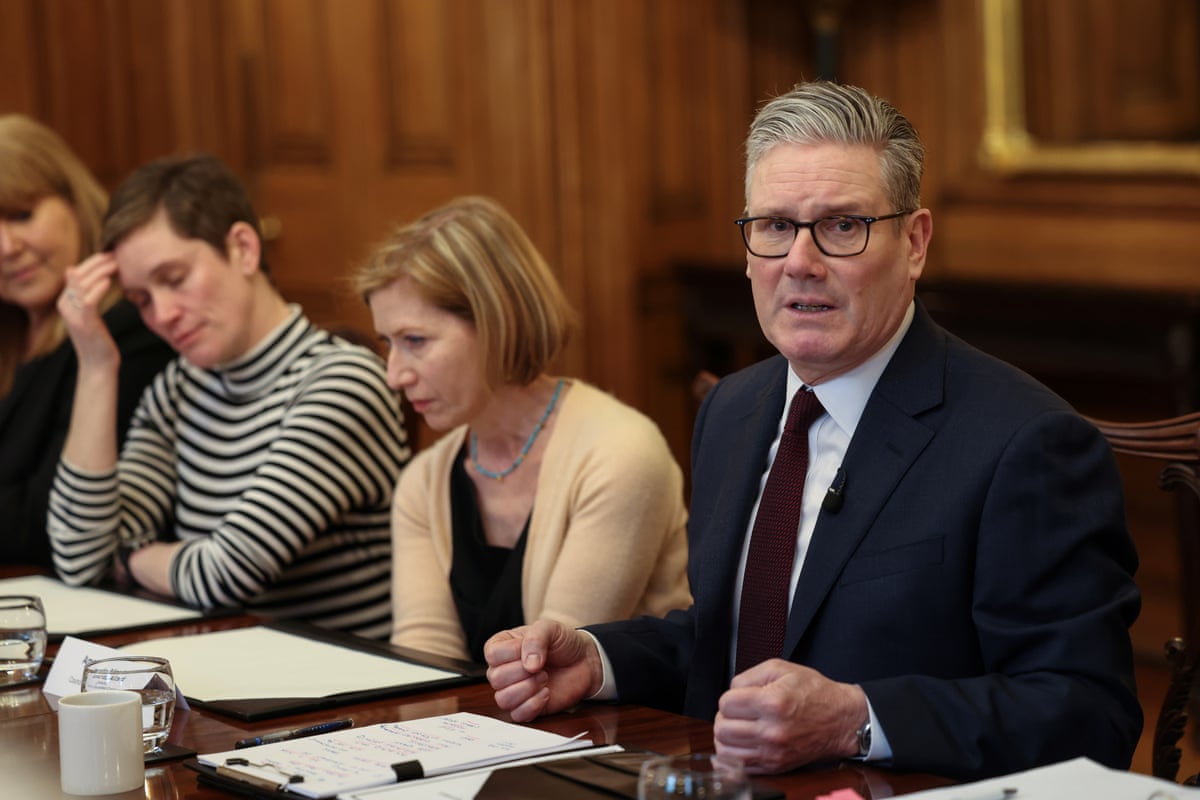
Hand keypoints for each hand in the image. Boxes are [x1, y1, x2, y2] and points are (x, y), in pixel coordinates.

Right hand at [58, 253, 120, 370]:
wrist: (98, 364)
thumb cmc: (98, 338)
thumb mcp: (91, 314)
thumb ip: (88, 296)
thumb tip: (88, 273)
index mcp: (65, 301)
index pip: (76, 273)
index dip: (91, 262)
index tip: (109, 254)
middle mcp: (65, 305)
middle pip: (78, 275)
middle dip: (96, 263)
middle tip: (115, 255)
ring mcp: (73, 315)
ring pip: (83, 284)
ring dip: (100, 271)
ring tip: (116, 264)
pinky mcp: (84, 323)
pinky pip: (88, 301)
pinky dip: (98, 288)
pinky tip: (109, 281)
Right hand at [484, 619, 602, 722]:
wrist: (584, 661)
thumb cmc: (563, 643)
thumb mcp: (549, 628)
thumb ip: (536, 639)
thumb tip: (528, 664)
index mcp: (502, 647)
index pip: (492, 654)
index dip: (513, 653)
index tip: (532, 649)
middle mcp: (503, 670)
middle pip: (496, 678)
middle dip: (523, 673)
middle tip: (542, 667)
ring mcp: (513, 690)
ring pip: (503, 699)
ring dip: (527, 689)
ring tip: (544, 679)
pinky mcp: (525, 708)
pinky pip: (517, 715)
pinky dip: (533, 705)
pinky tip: (546, 693)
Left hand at [713, 659, 866, 773]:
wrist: (840, 720)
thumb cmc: (814, 693)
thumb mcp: (781, 668)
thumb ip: (748, 676)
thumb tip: (730, 690)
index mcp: (772, 702)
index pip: (726, 704)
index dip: (729, 697)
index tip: (739, 697)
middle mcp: (772, 731)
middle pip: (722, 728)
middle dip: (725, 717)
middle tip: (736, 712)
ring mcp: (773, 752)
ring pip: (726, 750)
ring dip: (727, 737)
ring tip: (738, 727)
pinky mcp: (775, 766)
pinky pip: (739, 766)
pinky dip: (734, 754)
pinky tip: (742, 743)